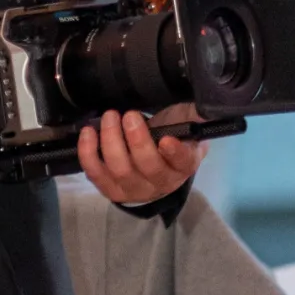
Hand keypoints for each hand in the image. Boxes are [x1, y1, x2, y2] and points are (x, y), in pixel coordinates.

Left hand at [76, 101, 205, 205]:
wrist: (154, 165)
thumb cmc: (170, 138)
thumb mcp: (186, 124)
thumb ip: (195, 114)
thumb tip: (206, 105)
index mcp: (184, 165)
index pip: (182, 162)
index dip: (175, 153)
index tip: (166, 139)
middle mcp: (160, 182)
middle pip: (147, 165)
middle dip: (136, 138)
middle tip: (129, 115)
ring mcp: (133, 189)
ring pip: (119, 169)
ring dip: (110, 140)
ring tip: (109, 117)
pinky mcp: (110, 189)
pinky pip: (95, 173)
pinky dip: (88, 152)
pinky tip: (89, 132)